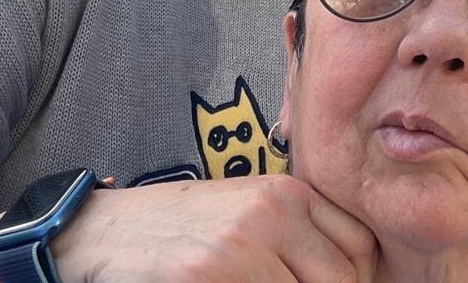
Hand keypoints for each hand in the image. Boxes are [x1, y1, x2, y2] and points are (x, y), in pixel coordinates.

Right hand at [52, 175, 376, 282]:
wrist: (107, 232)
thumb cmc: (182, 228)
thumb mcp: (249, 211)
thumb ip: (296, 233)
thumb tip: (348, 273)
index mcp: (288, 193)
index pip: (360, 244)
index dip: (359, 278)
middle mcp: (272, 213)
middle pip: (341, 278)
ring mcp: (241, 246)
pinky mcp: (209, 275)